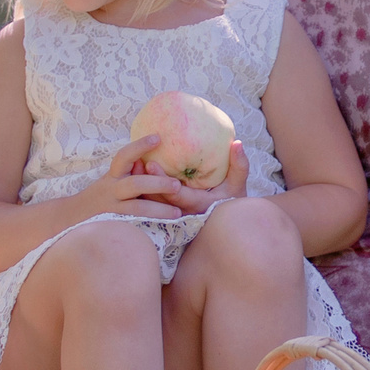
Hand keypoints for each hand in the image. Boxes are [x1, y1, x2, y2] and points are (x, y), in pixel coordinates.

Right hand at [79, 134, 199, 221]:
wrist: (71, 218)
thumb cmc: (101, 196)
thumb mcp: (112, 180)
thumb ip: (132, 172)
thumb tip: (155, 160)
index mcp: (113, 176)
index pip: (124, 156)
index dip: (140, 146)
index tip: (157, 138)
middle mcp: (111, 191)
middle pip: (135, 185)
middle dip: (157, 184)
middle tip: (177, 185)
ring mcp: (112, 210)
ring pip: (136, 209)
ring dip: (158, 210)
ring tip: (178, 212)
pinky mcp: (114, 226)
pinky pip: (134, 225)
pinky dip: (149, 226)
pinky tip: (166, 228)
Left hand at [127, 139, 248, 217]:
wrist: (227, 225)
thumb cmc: (232, 203)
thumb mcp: (238, 186)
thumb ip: (239, 166)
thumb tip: (237, 143)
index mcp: (198, 206)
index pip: (175, 196)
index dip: (161, 181)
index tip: (150, 163)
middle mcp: (182, 213)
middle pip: (157, 200)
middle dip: (145, 182)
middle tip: (134, 162)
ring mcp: (174, 215)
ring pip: (151, 204)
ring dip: (140, 187)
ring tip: (131, 166)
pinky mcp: (168, 214)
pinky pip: (151, 204)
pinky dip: (143, 190)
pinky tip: (135, 173)